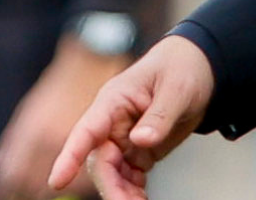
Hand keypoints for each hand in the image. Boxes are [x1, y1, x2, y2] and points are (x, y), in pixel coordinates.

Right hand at [49, 35, 214, 199]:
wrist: (198, 68)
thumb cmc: (181, 68)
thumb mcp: (177, 87)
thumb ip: (160, 114)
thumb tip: (141, 140)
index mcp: (113, 101)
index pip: (86, 130)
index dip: (70, 156)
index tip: (57, 181)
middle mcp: (112, 124)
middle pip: (100, 161)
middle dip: (110, 187)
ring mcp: (124, 140)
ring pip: (112, 174)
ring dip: (121, 193)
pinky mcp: (138, 153)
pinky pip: (129, 178)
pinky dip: (133, 192)